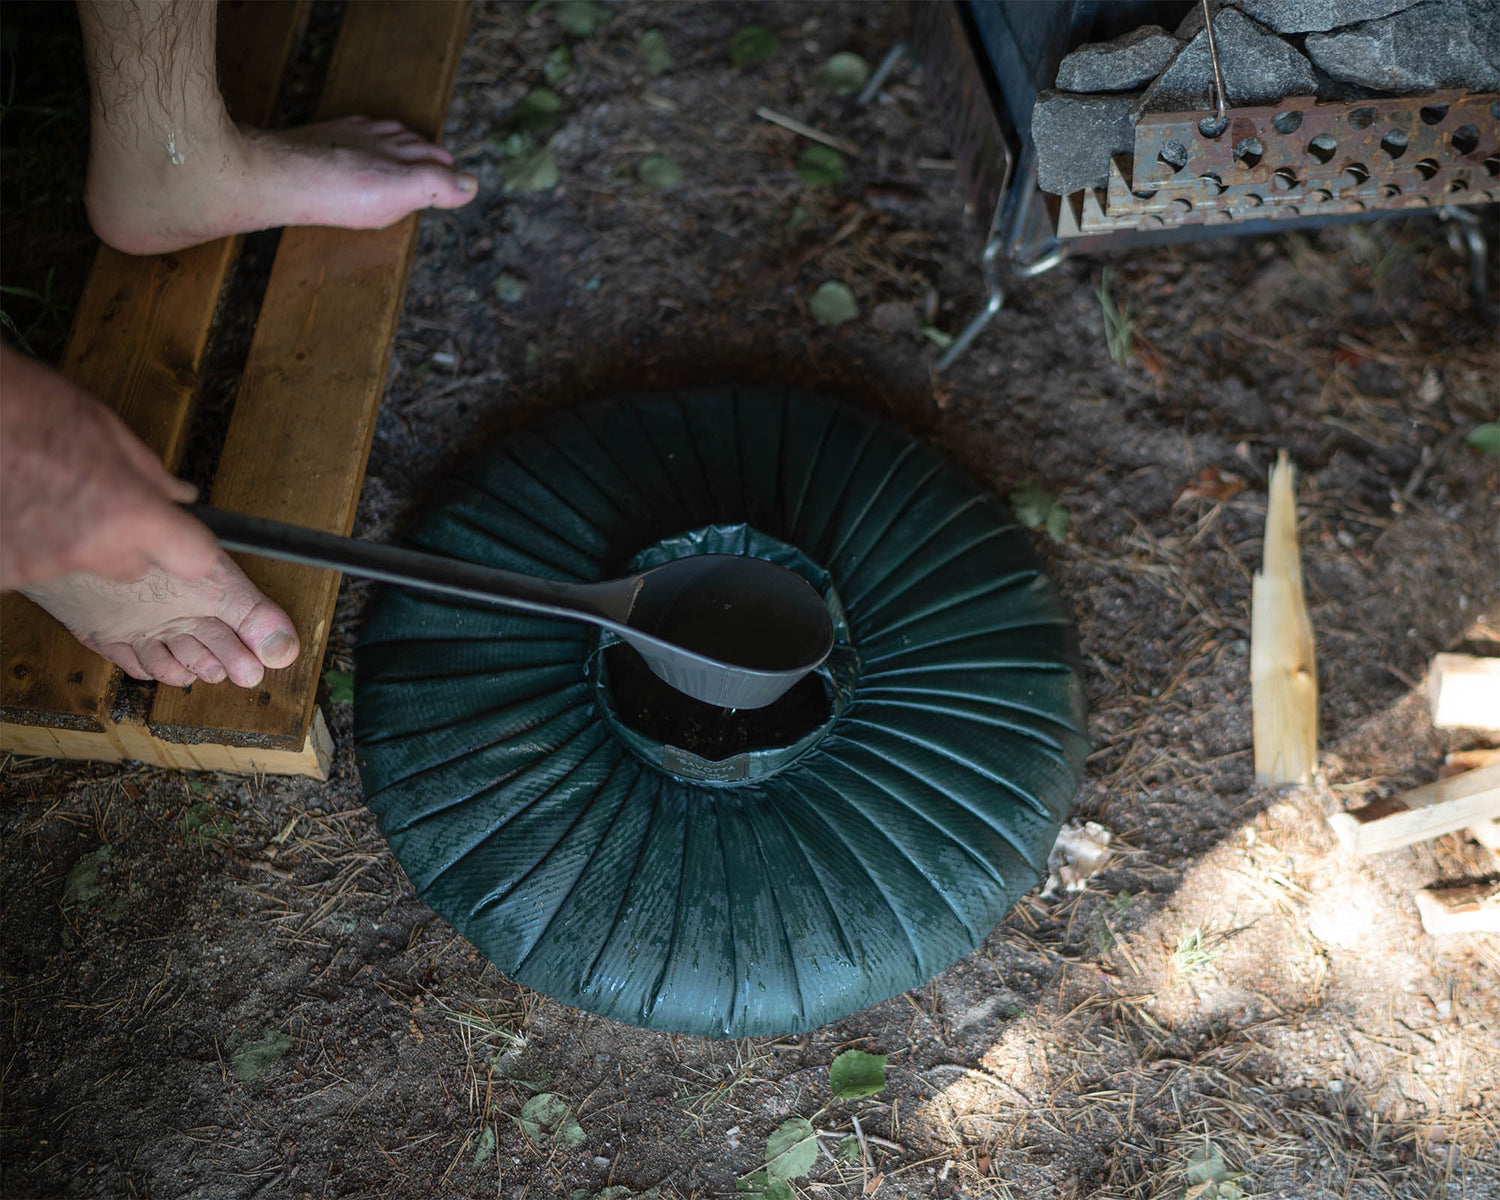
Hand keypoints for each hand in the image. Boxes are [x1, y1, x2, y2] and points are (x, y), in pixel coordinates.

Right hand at [0, 343, 218, 590]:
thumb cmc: (26, 405)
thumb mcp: (104, 427)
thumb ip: (149, 472)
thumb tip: (181, 496)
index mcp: (128, 512)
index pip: (194, 558)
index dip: (189, 543)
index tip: (180, 531)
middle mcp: (89, 549)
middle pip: (135, 565)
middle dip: (125, 537)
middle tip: (94, 498)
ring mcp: (40, 567)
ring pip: (80, 562)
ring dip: (70, 537)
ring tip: (39, 493)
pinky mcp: (1, 574)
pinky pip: (32, 566)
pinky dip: (26, 543)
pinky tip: (13, 506)